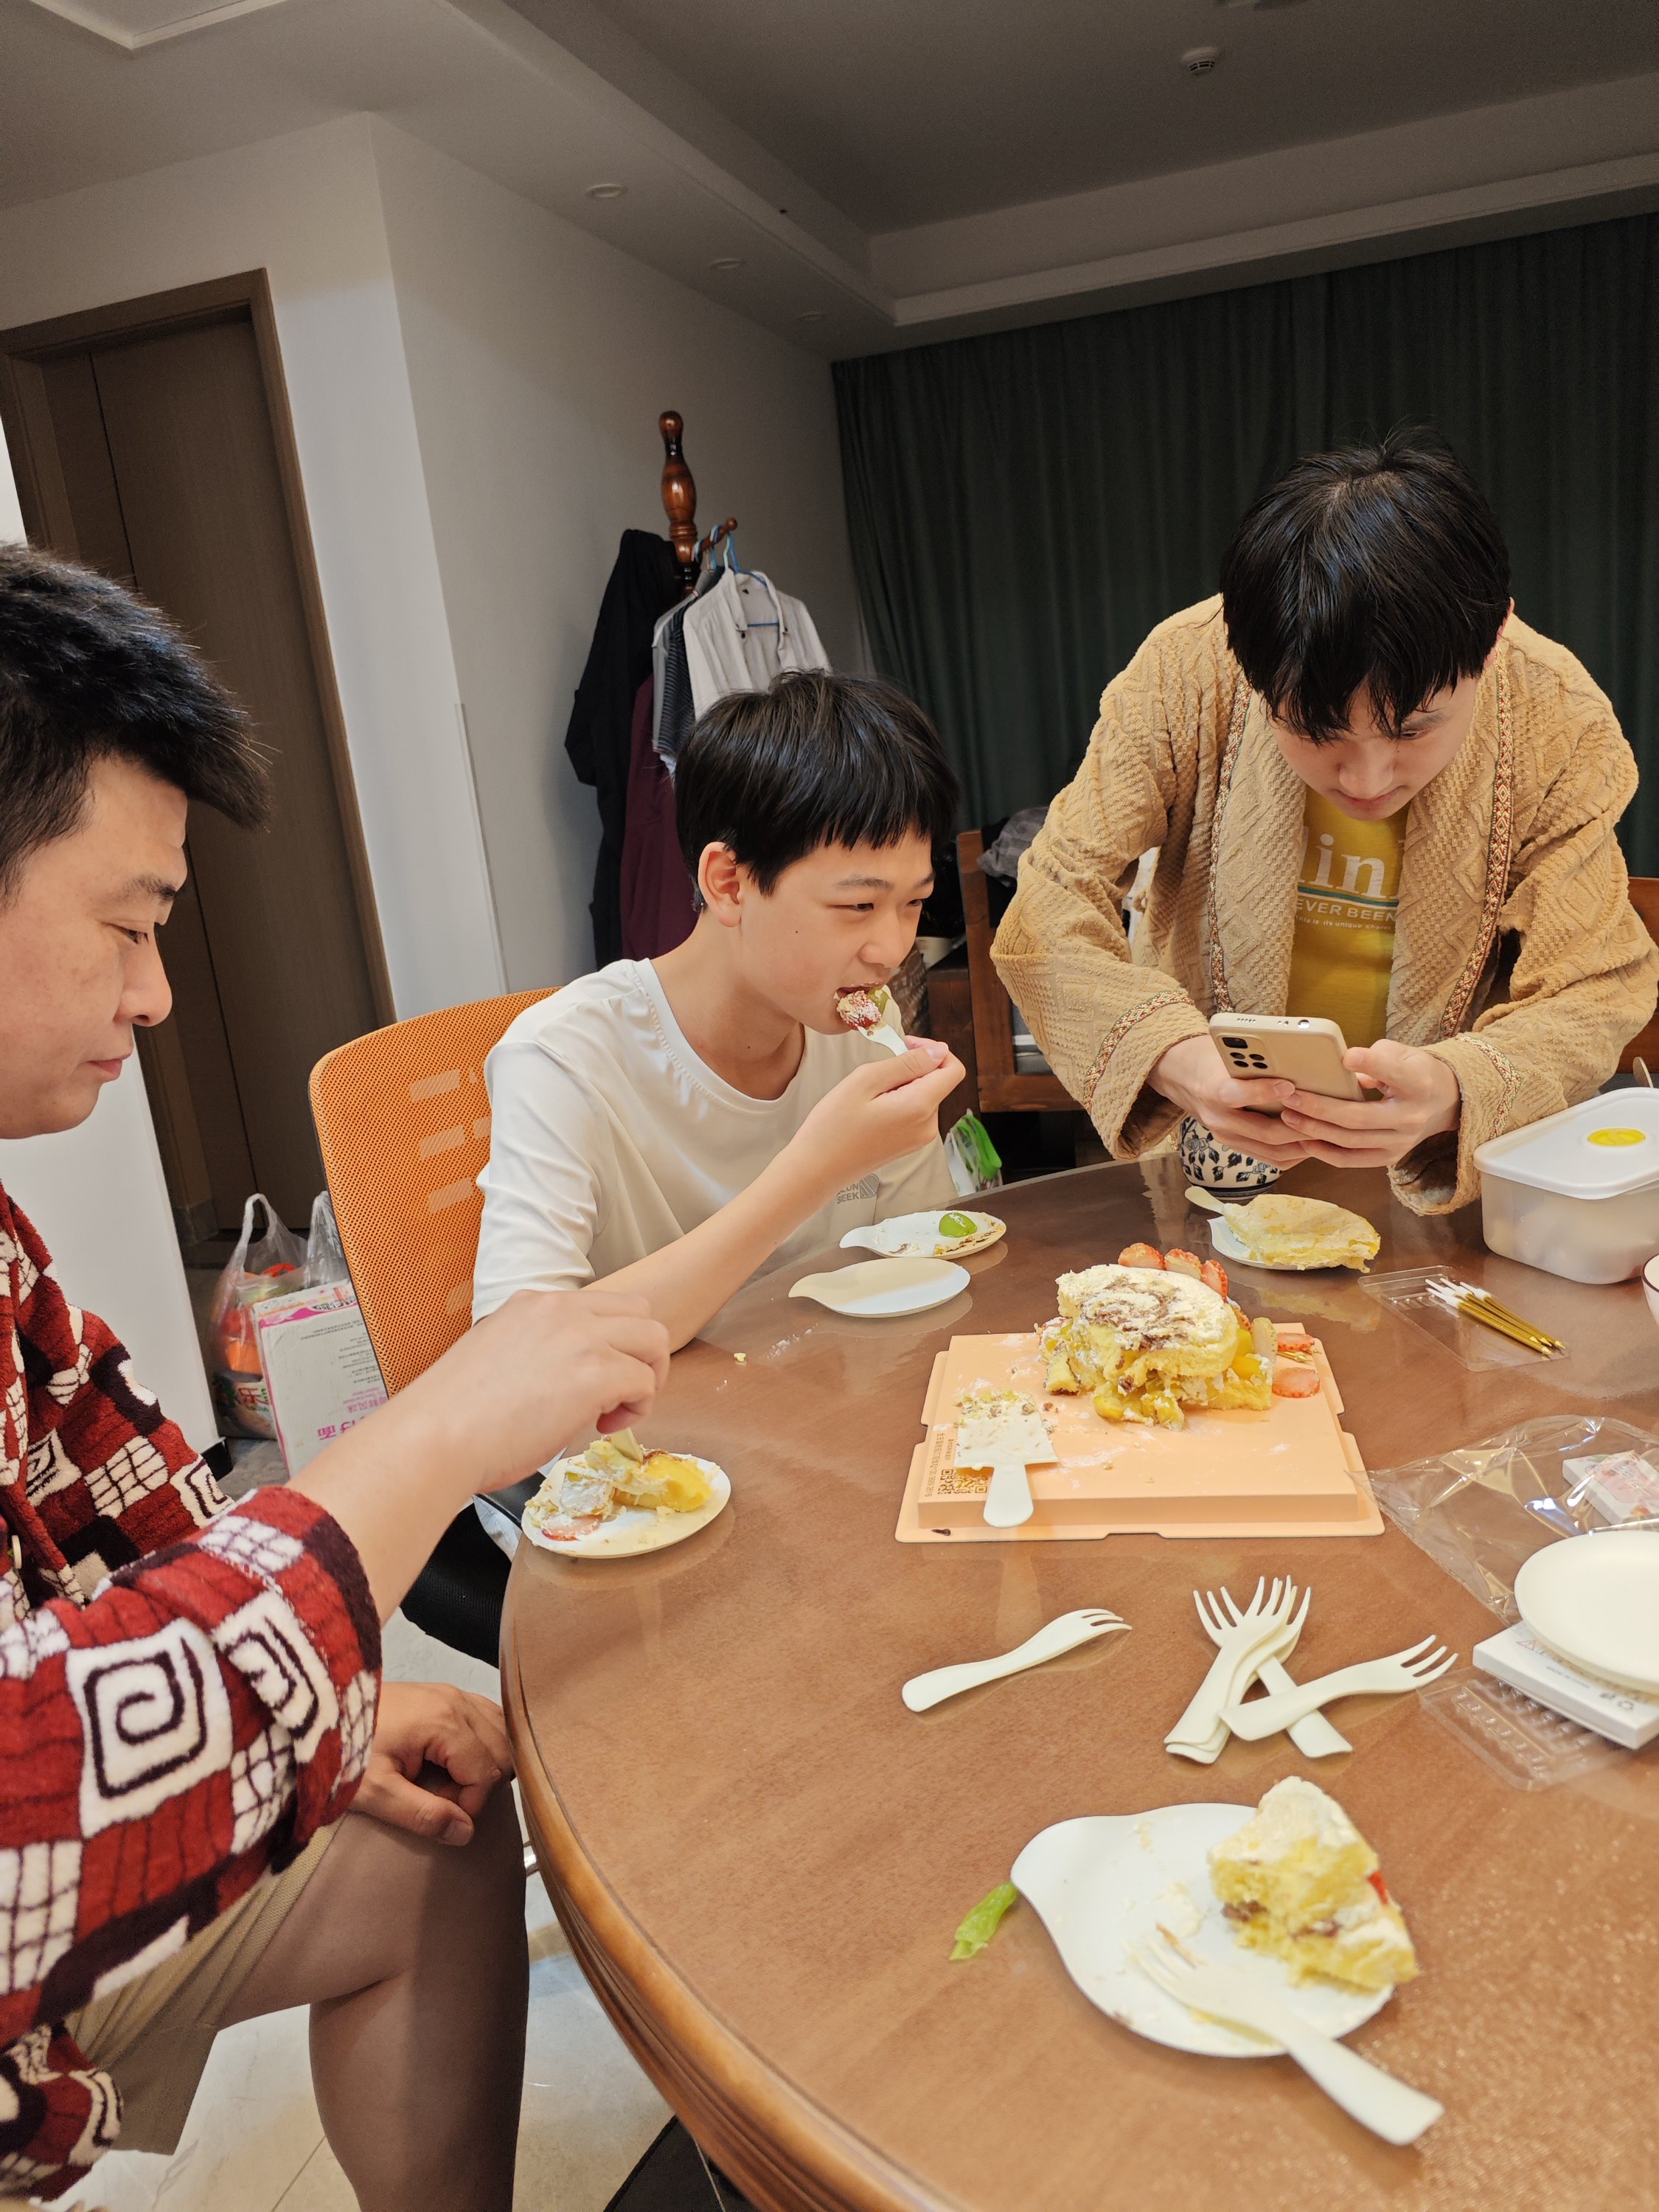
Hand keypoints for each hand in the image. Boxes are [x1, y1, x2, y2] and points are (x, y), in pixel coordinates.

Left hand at [351, 1681, 513, 1846]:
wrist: (318, 1714)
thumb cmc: (344, 1752)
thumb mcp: (375, 1792)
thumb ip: (421, 1814)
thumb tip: (466, 1833)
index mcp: (444, 1722)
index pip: (487, 1773)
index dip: (470, 1804)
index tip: (438, 1814)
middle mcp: (458, 1700)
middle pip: (502, 1751)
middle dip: (480, 1785)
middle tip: (442, 1799)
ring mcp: (453, 1692)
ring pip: (501, 1732)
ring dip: (486, 1763)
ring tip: (449, 1781)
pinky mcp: (445, 1692)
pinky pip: (487, 1716)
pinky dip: (484, 1742)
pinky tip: (458, 1760)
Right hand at [405, 1287, 670, 1492]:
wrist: (435, 1436)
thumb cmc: (453, 1416)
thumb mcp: (494, 1357)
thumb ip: (533, 1353)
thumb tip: (557, 1378)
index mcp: (533, 1303)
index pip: (601, 1306)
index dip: (611, 1343)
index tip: (595, 1377)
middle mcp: (561, 1310)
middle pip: (640, 1312)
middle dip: (642, 1353)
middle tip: (621, 1393)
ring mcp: (581, 1338)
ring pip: (654, 1339)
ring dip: (646, 1377)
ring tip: (616, 1410)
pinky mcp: (596, 1373)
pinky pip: (645, 1382)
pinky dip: (638, 1407)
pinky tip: (604, 1426)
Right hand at [792, 1041, 964, 1190]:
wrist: (817, 1169)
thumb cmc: (834, 1124)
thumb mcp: (866, 1080)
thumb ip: (907, 1063)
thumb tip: (939, 1051)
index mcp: (920, 1107)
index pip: (954, 1070)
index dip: (935, 1051)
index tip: (906, 1045)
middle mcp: (928, 1126)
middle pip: (937, 1082)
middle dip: (913, 1068)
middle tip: (875, 1073)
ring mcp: (919, 1139)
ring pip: (925, 1096)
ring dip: (903, 1085)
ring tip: (869, 1095)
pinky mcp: (909, 1145)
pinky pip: (915, 1112)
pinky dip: (899, 1101)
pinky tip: (872, 1108)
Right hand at [1148, 1035, 1310, 1167]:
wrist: (1184, 1078)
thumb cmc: (1213, 1059)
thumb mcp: (1226, 1050)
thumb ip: (1255, 1058)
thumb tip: (1295, 1055)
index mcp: (1212, 1089)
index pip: (1236, 1095)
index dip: (1264, 1092)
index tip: (1289, 1085)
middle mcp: (1218, 1118)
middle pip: (1264, 1132)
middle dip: (1300, 1127)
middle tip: (1326, 1117)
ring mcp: (1227, 1136)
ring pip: (1271, 1152)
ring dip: (1301, 1145)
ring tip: (1326, 1133)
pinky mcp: (1236, 1146)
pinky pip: (1270, 1158)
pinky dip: (1294, 1153)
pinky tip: (1311, 1141)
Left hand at [1278, 1040, 1459, 1168]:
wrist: (1446, 1102)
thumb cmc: (1414, 1071)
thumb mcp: (1402, 1054)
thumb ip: (1373, 1058)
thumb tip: (1337, 1067)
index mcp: (1417, 1082)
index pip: (1392, 1072)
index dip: (1369, 1064)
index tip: (1344, 1057)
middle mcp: (1411, 1116)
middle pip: (1360, 1117)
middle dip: (1320, 1108)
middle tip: (1292, 1097)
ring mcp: (1401, 1142)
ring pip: (1352, 1141)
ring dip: (1316, 1131)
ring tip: (1289, 1117)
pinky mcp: (1390, 1157)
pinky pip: (1352, 1160)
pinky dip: (1326, 1152)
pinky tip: (1304, 1140)